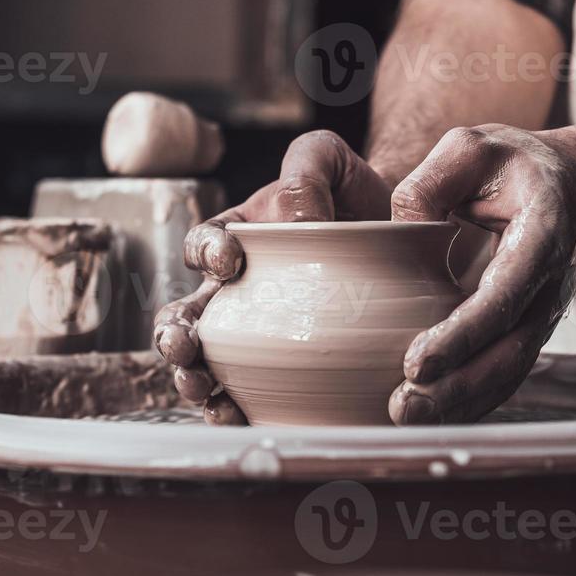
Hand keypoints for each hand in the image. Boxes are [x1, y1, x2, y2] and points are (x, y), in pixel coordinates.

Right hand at [154, 131, 393, 423]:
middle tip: (185, 347)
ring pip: (206, 363)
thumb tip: (298, 220)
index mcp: (236, 238)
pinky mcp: (280, 372)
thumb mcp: (328, 159)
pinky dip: (236, 409)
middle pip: (187, 315)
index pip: (204, 245)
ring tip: (204, 389)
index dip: (207, 253)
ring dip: (194, 380)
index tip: (230, 260)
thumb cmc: (354, 193)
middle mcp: (235, 292)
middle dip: (175, 333)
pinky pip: (248, 396)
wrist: (400, 233)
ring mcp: (253, 336)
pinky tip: (239, 416)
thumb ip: (306, 170)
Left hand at [387, 124, 575, 424]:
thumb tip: (402, 230)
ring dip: (461, 403)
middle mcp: (546, 286)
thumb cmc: (517, 167)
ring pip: (507, 372)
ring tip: (407, 418)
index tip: (418, 361)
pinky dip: (471, 400)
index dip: (463, 334)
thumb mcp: (474, 146)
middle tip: (404, 406)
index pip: (503, 296)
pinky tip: (432, 415)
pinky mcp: (527, 330)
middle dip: (457, 387)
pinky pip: (503, 374)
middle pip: (508, 352)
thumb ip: (433, 179)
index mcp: (540, 237)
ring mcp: (541, 315)